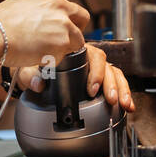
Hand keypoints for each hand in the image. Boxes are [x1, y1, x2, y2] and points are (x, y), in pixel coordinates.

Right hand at [0, 0, 89, 67]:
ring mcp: (63, 25)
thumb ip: (40, 11)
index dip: (68, 21)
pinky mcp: (62, 43)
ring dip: (62, 49)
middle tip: (62, 43)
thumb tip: (43, 20)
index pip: (71, 8)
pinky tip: (36, 56)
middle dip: (74, 33)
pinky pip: (63, 56)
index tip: (61, 29)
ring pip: (75, 42)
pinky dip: (53, 60)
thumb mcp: (22, 4)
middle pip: (82, 21)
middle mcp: (60, 7)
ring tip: (41, 52)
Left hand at [14, 44, 133, 111]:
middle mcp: (88, 57)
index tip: (92, 89)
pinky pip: (115, 81)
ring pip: (114, 73)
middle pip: (107, 66)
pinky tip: (127, 105)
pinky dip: (123, 93)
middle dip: (112, 84)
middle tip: (110, 99)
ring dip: (121, 89)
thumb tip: (38, 84)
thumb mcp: (28, 68)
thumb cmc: (34, 65)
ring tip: (124, 104)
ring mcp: (95, 67)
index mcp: (75, 51)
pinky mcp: (100, 78)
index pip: (92, 56)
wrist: (34, 69)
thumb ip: (31, 75)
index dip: (95, 72)